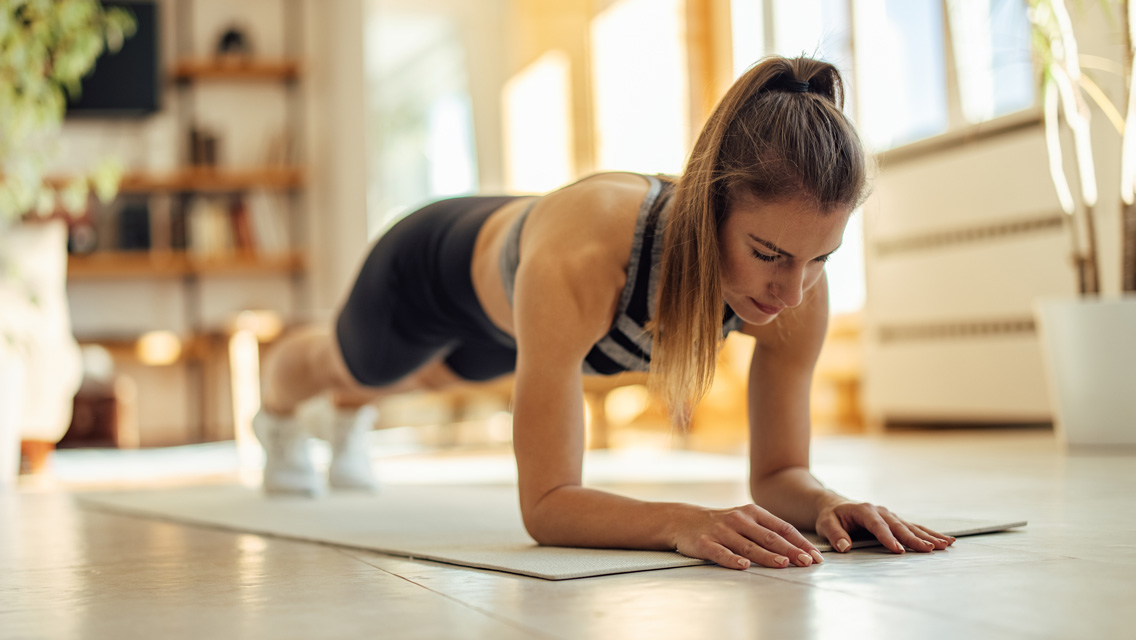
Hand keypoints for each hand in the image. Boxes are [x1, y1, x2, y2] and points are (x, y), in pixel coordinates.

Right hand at [673, 504, 825, 569]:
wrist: (684, 520)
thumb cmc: (722, 524)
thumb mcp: (746, 520)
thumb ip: (768, 531)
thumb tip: (799, 549)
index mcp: (752, 512)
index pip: (782, 528)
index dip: (800, 542)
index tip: (816, 555)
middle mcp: (739, 520)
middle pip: (768, 537)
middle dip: (790, 550)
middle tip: (807, 561)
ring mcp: (721, 531)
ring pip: (748, 546)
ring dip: (767, 556)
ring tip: (784, 564)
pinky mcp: (705, 543)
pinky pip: (721, 553)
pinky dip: (733, 560)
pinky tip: (743, 566)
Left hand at [815, 499, 955, 553]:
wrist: (833, 505)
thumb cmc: (830, 516)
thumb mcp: (825, 524)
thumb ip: (835, 535)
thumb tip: (845, 547)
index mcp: (864, 511)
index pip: (878, 526)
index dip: (888, 538)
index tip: (898, 551)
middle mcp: (880, 511)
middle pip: (900, 526)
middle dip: (915, 538)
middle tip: (930, 549)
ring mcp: (890, 516)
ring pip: (911, 526)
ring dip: (929, 535)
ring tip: (946, 544)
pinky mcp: (895, 522)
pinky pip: (914, 528)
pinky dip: (929, 534)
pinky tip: (945, 540)